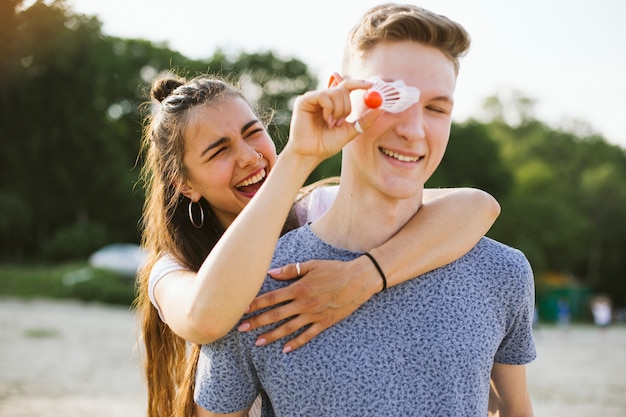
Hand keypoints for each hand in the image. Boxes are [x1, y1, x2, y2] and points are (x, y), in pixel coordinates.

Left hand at [238, 257, 378, 352]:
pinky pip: (308, 335)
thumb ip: (290, 270)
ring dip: (271, 335)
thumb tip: (271, 273)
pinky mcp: (324, 322)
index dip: (256, 303)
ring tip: (257, 342)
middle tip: (241, 328)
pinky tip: (284, 349)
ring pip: (288, 328)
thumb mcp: (312, 265)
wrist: (359, 279)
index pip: (272, 298)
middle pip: (275, 315)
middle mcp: (304, 303)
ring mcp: (314, 315)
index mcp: (299, 288)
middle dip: (257, 322)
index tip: (242, 309)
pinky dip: (296, 343)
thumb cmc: (335, 269)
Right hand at [284, 79, 380, 163]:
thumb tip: (380, 109)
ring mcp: (313, 98)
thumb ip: (365, 120)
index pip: (347, 85)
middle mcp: (323, 97)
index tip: (372, 85)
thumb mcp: (351, 131)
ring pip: (335, 92)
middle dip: (347, 107)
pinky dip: (329, 109)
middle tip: (341, 122)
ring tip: (330, 124)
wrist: (311, 154)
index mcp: (333, 103)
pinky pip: (324, 96)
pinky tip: (325, 120)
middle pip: (344, 88)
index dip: (359, 83)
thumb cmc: (326, 144)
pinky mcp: (304, 100)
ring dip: (338, 111)